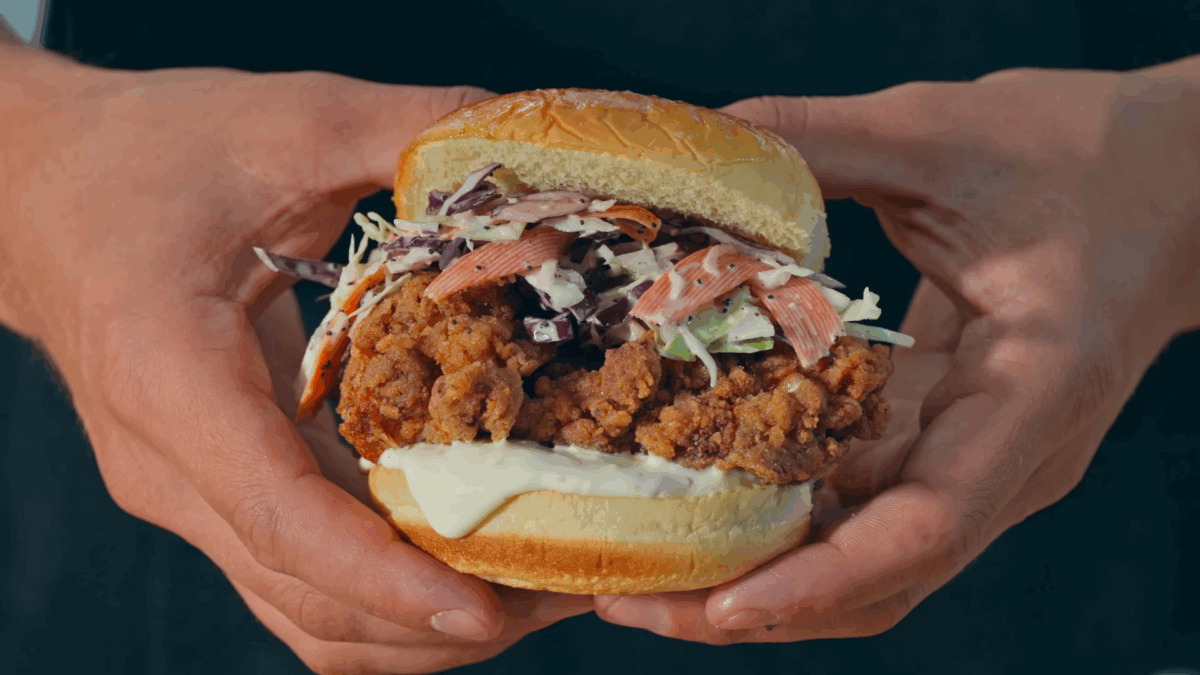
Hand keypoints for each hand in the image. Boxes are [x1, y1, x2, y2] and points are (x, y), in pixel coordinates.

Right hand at [0, 47, 590, 672]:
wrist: (40, 187)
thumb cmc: (143, 155)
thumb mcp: (281, 120)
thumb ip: (405, 130)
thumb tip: (528, 153)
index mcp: (172, 377)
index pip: (279, 515)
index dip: (384, 576)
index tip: (481, 610)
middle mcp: (170, 464)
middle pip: (306, 593)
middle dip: (434, 617)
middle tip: (563, 588)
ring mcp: (188, 491)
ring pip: (303, 609)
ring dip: (415, 623)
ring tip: (534, 588)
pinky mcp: (216, 490)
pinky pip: (302, 575)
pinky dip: (386, 589)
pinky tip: (468, 553)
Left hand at [594, 58, 1199, 641]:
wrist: (1173, 183)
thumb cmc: (1088, 156)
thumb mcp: (950, 132)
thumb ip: (826, 137)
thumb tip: (707, 136)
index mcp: (1032, 390)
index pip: (931, 524)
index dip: (821, 577)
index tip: (721, 603)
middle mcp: (1011, 456)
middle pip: (881, 576)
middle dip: (756, 604)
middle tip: (630, 599)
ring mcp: (983, 460)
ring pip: (868, 560)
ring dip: (759, 576)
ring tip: (644, 571)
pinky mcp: (951, 442)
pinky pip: (865, 507)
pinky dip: (786, 520)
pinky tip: (701, 500)